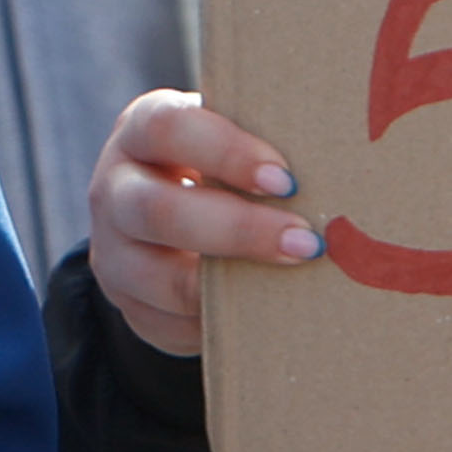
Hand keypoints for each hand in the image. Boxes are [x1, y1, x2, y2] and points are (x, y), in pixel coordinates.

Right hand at [89, 88, 315, 357]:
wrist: (172, 220)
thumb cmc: (221, 165)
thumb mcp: (230, 139)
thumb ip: (264, 138)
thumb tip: (340, 150)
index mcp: (141, 130)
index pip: (168, 128)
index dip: (226, 153)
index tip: (286, 180)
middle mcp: (114, 189)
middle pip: (156, 210)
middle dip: (237, 229)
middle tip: (306, 241)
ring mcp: (112, 252)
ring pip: (159, 278)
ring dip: (231, 284)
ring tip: (291, 279)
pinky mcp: (127, 306)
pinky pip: (168, 323)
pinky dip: (218, 321)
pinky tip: (263, 310)